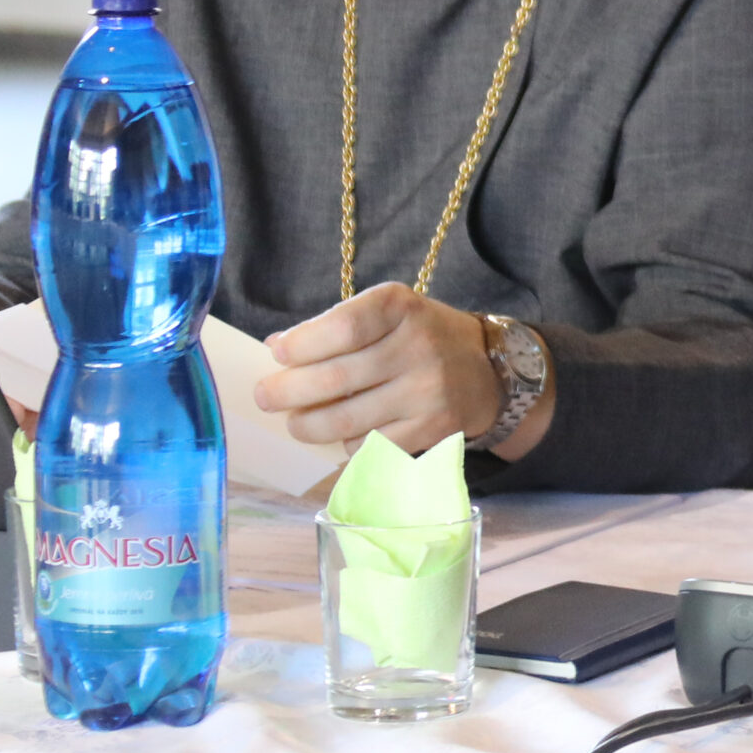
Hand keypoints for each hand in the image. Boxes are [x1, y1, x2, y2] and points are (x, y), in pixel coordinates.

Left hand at [259, 283, 538, 458]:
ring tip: (296, 423)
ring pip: (346, 420)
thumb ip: (336, 325)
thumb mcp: (387, 313)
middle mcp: (418, 346)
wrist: (487, 370)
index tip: (276, 354)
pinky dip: (346, 444)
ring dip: (308, 425)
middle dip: (288, 392)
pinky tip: (341, 434)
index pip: (341, 327)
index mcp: (401, 307)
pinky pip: (370, 445)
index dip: (301, 345)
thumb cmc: (422, 337)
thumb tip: (276, 347)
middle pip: (335, 377)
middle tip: (265, 397)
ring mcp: (427, 392)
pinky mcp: (432, 429)